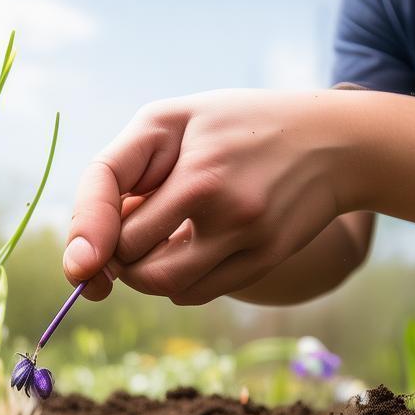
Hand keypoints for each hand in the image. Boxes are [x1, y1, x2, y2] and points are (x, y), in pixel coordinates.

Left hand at [63, 89, 352, 304]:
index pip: (104, 187)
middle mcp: (211, 189)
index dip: (84, 232)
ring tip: (163, 237)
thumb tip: (93, 246)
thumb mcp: (175, 120)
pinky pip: (193, 294)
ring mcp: (242, 230)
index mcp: (179, 143)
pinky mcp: (264, 258)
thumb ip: (124, 171)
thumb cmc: (237, 129)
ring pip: (160, 284)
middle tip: (136, 224)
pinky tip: (191, 249)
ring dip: (145, 272)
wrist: (335, 142)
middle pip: (129, 252)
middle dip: (118, 248)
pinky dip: (177, 283)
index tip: (79, 266)